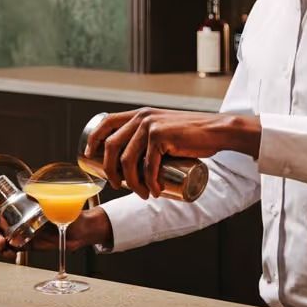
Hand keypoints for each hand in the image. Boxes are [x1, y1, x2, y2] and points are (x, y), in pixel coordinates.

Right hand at [0, 201, 107, 255]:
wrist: (79, 230)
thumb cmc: (69, 211)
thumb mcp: (53, 201)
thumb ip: (42, 196)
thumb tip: (30, 189)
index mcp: (21, 205)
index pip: (0, 204)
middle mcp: (19, 217)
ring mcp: (21, 231)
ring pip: (1, 236)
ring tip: (2, 243)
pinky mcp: (27, 244)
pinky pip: (12, 249)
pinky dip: (7, 252)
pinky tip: (8, 253)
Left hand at [85, 108, 259, 198]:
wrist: (217, 130)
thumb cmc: (193, 134)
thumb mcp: (165, 128)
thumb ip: (150, 136)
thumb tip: (133, 161)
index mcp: (139, 114)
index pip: (107, 122)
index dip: (94, 139)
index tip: (90, 156)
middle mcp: (141, 117)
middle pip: (112, 146)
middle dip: (110, 171)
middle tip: (117, 185)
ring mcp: (150, 125)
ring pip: (128, 160)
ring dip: (131, 182)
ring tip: (141, 193)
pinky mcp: (161, 136)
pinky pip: (148, 165)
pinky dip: (149, 182)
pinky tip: (154, 190)